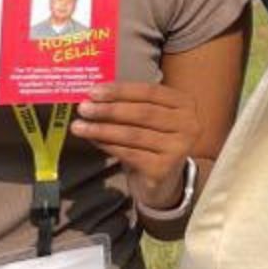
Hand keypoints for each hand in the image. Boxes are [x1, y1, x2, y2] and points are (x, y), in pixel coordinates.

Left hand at [72, 83, 200, 209]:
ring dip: (102, 129)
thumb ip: (130, 104)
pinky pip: (129, 153)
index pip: (150, 92)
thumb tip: (94, 96)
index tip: (93, 91)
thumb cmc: (153, 139)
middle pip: (142, 113)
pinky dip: (108, 146)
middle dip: (109, 110)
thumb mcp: (149, 117)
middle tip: (83, 108)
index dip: (120, 90)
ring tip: (79, 126)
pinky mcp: (163, 168)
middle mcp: (188, 124)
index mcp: (185, 104)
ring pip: (133, 134)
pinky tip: (93, 140)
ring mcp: (178, 148)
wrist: (163, 178)